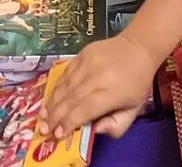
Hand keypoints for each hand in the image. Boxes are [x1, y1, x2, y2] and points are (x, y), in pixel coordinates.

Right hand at [41, 35, 156, 139]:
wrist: (138, 47)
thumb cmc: (137, 83)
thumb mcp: (133, 110)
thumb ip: (116, 126)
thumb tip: (93, 130)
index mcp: (112, 92)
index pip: (85, 109)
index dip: (69, 122)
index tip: (58, 135)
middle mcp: (97, 76)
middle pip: (71, 99)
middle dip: (55, 117)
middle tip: (44, 130)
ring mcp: (87, 62)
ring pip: (64, 87)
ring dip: (52, 104)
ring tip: (43, 117)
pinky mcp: (81, 54)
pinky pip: (65, 75)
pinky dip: (56, 89)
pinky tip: (51, 100)